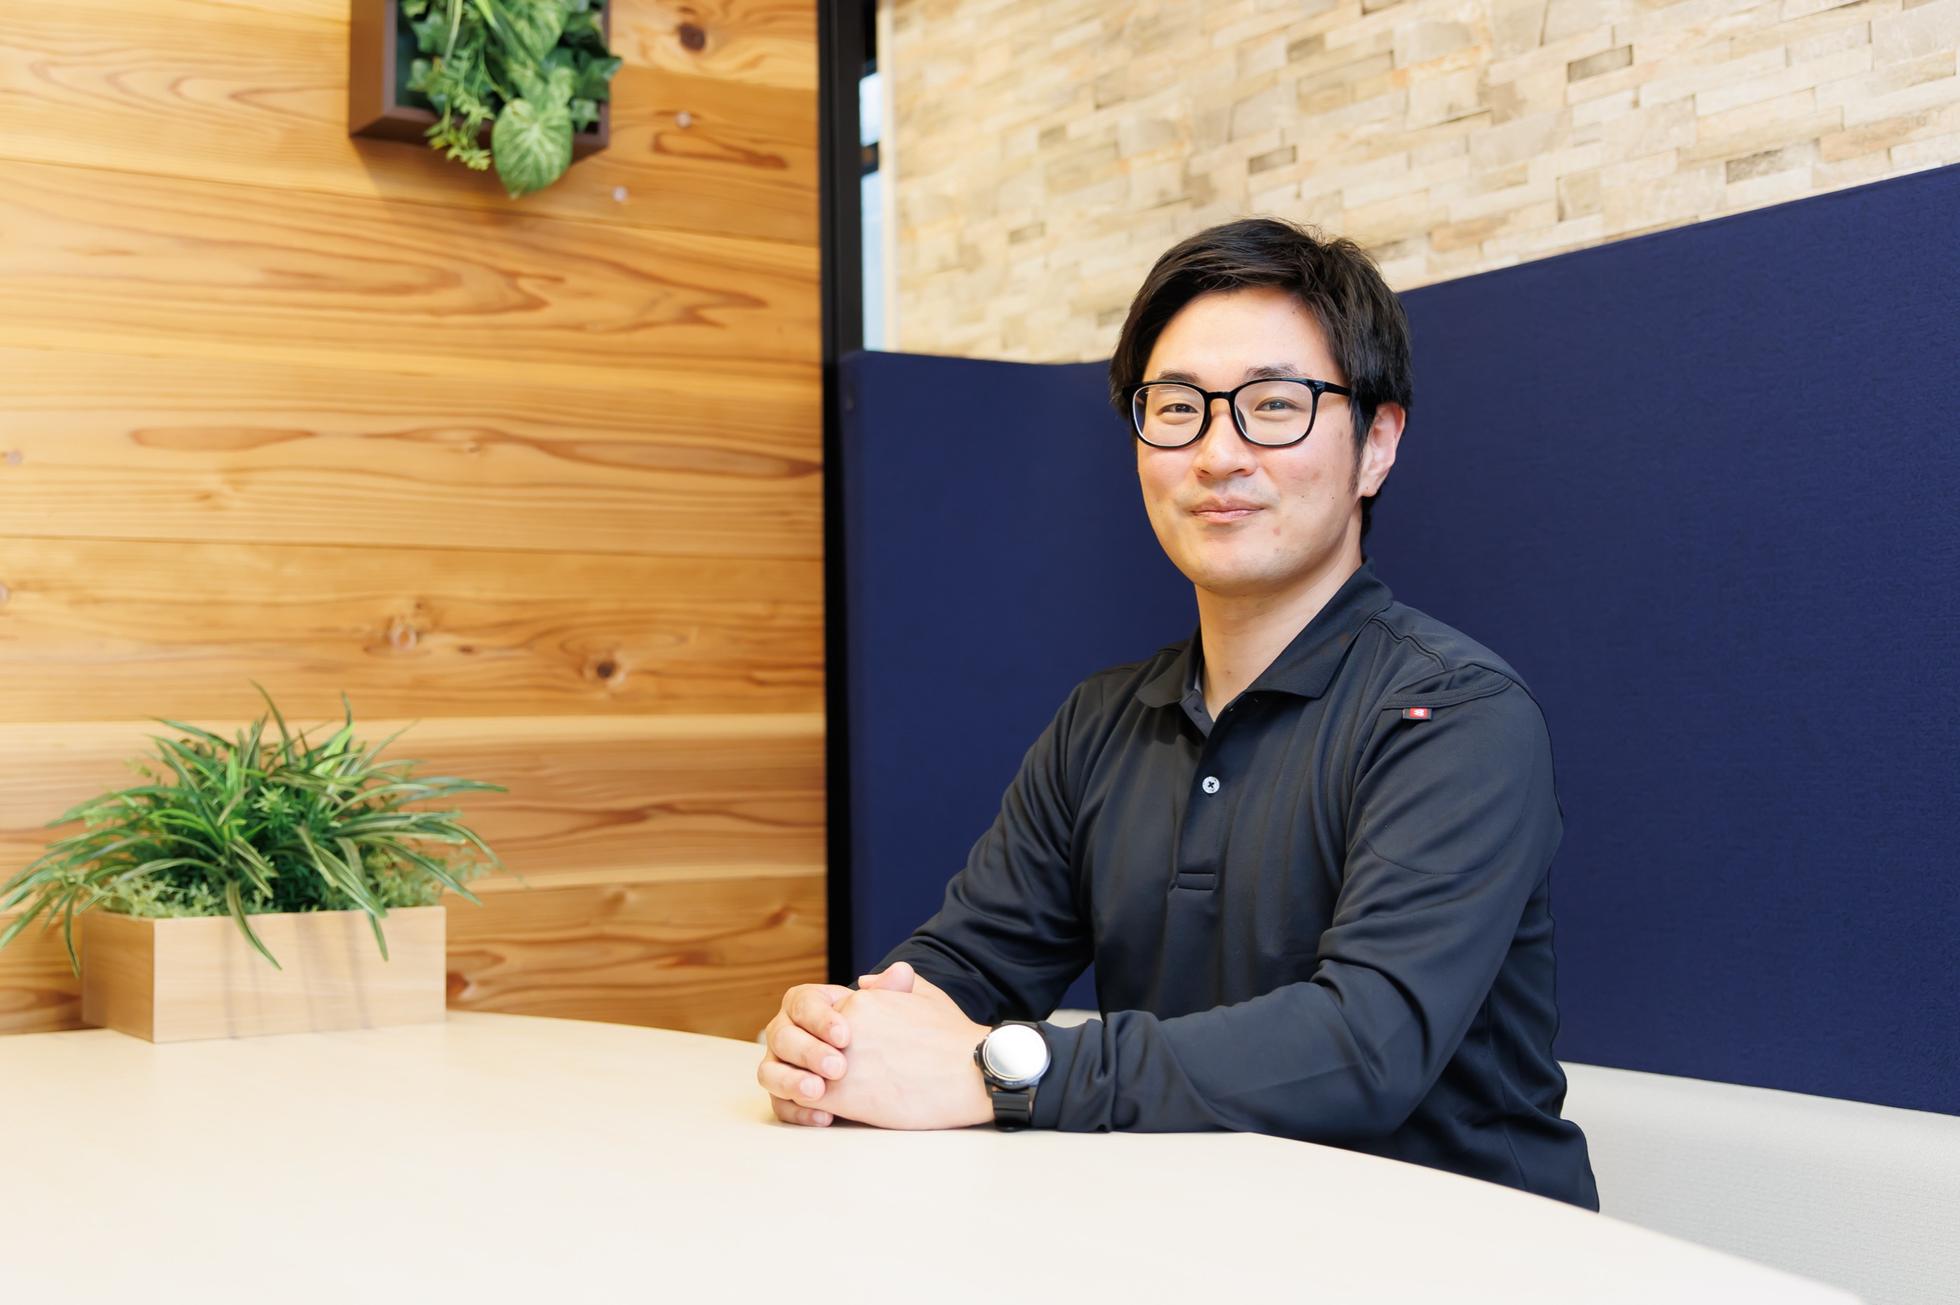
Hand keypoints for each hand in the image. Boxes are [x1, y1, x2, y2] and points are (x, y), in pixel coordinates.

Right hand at [757, 963, 918, 1126]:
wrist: (888, 1063)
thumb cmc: (884, 1029)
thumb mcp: (892, 1007)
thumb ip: (893, 990)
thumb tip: (900, 973)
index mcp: (807, 1003)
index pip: (802, 1004)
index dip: (820, 1019)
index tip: (845, 1036)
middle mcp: (787, 1031)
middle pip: (782, 1037)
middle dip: (808, 1052)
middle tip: (838, 1067)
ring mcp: (782, 1064)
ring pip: (770, 1072)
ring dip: (791, 1082)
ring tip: (819, 1092)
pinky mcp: (786, 1095)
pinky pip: (780, 1105)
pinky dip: (798, 1112)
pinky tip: (824, 1117)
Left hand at [811, 968, 993, 1130]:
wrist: (971, 1072)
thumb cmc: (954, 1037)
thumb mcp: (925, 995)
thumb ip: (890, 985)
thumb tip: (862, 981)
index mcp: (860, 1001)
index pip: (823, 1021)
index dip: (829, 1042)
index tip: (846, 1056)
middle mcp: (843, 1026)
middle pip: (807, 1045)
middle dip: (812, 1063)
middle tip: (828, 1080)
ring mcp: (839, 1060)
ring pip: (799, 1073)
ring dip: (805, 1086)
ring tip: (826, 1097)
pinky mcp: (842, 1095)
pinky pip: (806, 1100)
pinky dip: (810, 1109)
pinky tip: (829, 1114)